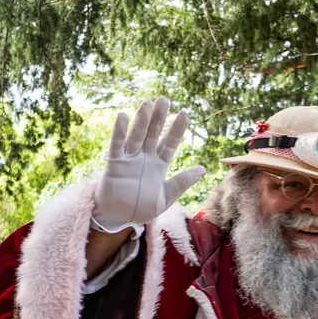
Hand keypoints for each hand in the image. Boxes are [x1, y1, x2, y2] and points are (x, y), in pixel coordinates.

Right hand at [94, 97, 205, 232]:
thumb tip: (203, 169)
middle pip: (153, 134)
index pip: (169, 143)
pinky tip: (123, 116)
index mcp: (158, 165)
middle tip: (164, 99)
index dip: (177, 129)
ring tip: (147, 104)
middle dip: (158, 118)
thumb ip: (182, 182)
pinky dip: (119, 132)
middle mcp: (144, 158)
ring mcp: (129, 159)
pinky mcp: (114, 164)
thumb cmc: (142, 208)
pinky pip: (117, 145)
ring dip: (141, 121)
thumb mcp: (166, 197)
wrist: (120, 219)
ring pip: (136, 136)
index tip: (185, 113)